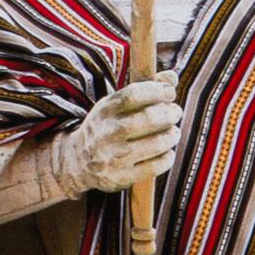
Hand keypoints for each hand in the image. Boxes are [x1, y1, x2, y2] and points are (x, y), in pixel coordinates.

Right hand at [58, 75, 181, 194]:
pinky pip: (155, 166)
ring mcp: (114, 157)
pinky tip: (168, 152)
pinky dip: (168, 157)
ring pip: (156, 143)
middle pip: (149, 118)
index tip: (170, 92)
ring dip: (172, 135)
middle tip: (176, 112)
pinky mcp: (122, 177)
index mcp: (105, 110)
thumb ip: (145, 88)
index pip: (133, 95)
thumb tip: (172, 77)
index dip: (157, 91)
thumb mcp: (116, 105)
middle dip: (170, 113)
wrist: (78, 162)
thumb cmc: (107, 127)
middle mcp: (108, 133)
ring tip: (174, 133)